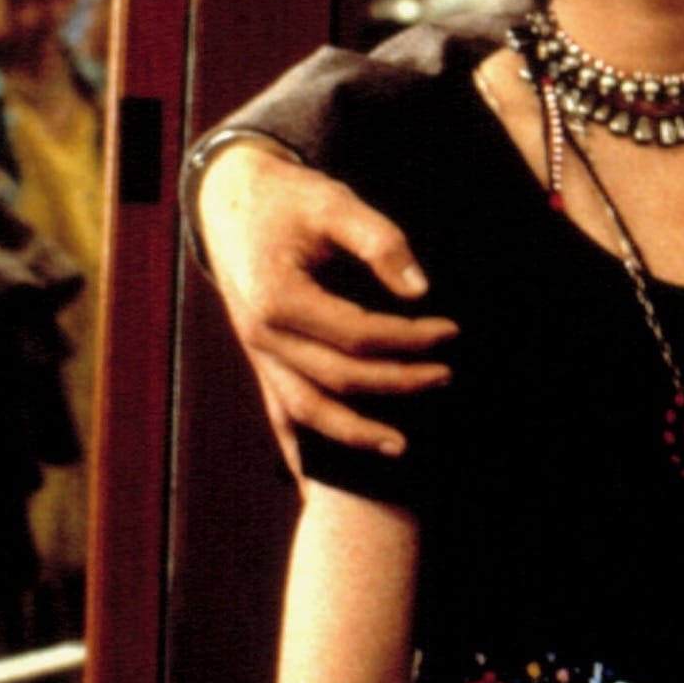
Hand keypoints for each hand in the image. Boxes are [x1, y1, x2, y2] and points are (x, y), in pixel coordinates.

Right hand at [196, 139, 458, 468]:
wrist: (232, 197)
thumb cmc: (289, 197)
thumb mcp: (334, 203)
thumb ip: (380, 241)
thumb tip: (420, 290)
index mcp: (278, 299)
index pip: (357, 335)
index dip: (409, 338)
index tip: (451, 331)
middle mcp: (261, 335)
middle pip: (338, 378)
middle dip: (398, 383)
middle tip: (447, 376)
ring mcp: (256, 352)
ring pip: (305, 410)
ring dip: (354, 432)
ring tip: (402, 447)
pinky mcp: (259, 358)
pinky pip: (278, 412)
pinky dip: (299, 449)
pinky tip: (317, 484)